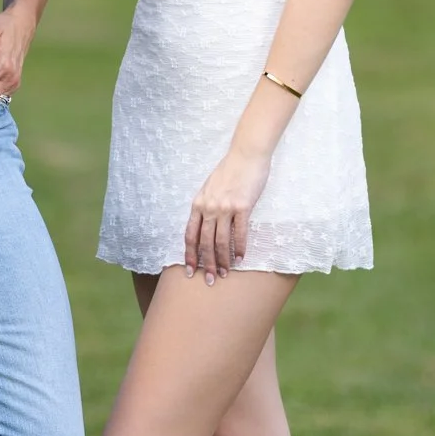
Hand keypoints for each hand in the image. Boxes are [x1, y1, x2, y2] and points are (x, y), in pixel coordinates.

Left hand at [185, 146, 272, 283]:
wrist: (245, 155)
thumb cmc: (229, 171)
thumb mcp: (209, 188)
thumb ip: (204, 205)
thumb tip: (203, 226)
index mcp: (198, 204)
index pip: (190, 235)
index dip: (189, 254)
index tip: (189, 270)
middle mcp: (209, 208)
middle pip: (205, 243)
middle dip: (205, 264)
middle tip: (208, 280)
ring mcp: (225, 208)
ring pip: (221, 241)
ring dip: (222, 260)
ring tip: (224, 273)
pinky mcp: (242, 206)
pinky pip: (239, 232)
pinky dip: (239, 248)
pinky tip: (240, 259)